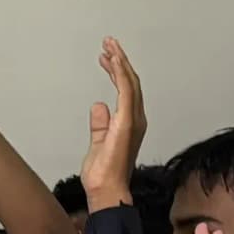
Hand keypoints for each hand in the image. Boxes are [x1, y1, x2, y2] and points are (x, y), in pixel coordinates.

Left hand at [79, 37, 144, 207]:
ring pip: (130, 82)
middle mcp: (135, 119)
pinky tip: (113, 60)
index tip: (106, 57)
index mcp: (129, 123)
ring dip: (120, 62)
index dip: (117, 71)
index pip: (125, 90)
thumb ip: (100, 125)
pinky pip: (126, 91)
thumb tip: (98, 106)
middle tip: (109, 43)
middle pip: (130, 82)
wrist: (107, 190)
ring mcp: (133, 120)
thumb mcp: (98, 143)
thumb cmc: (104, 175)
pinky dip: (120, 73)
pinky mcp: (126, 121)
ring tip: (109, 45)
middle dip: (120, 60)